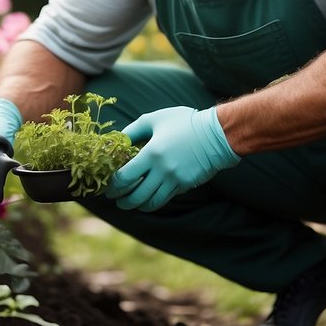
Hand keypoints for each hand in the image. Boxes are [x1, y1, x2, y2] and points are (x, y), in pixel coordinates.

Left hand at [106, 106, 239, 211]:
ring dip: (137, 206)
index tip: (108, 186)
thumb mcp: (156, 119)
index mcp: (152, 152)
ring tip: (129, 204)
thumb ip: (134, 130)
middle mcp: (162, 170)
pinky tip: (146, 201)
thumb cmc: (184, 122)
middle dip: (122, 200)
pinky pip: (165, 198)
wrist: (216, 134)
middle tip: (115, 199)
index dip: (113, 185)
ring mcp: (175, 180)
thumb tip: (117, 141)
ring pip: (151, 202)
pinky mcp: (185, 185)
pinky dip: (153, 202)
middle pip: (136, 194)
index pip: (125, 177)